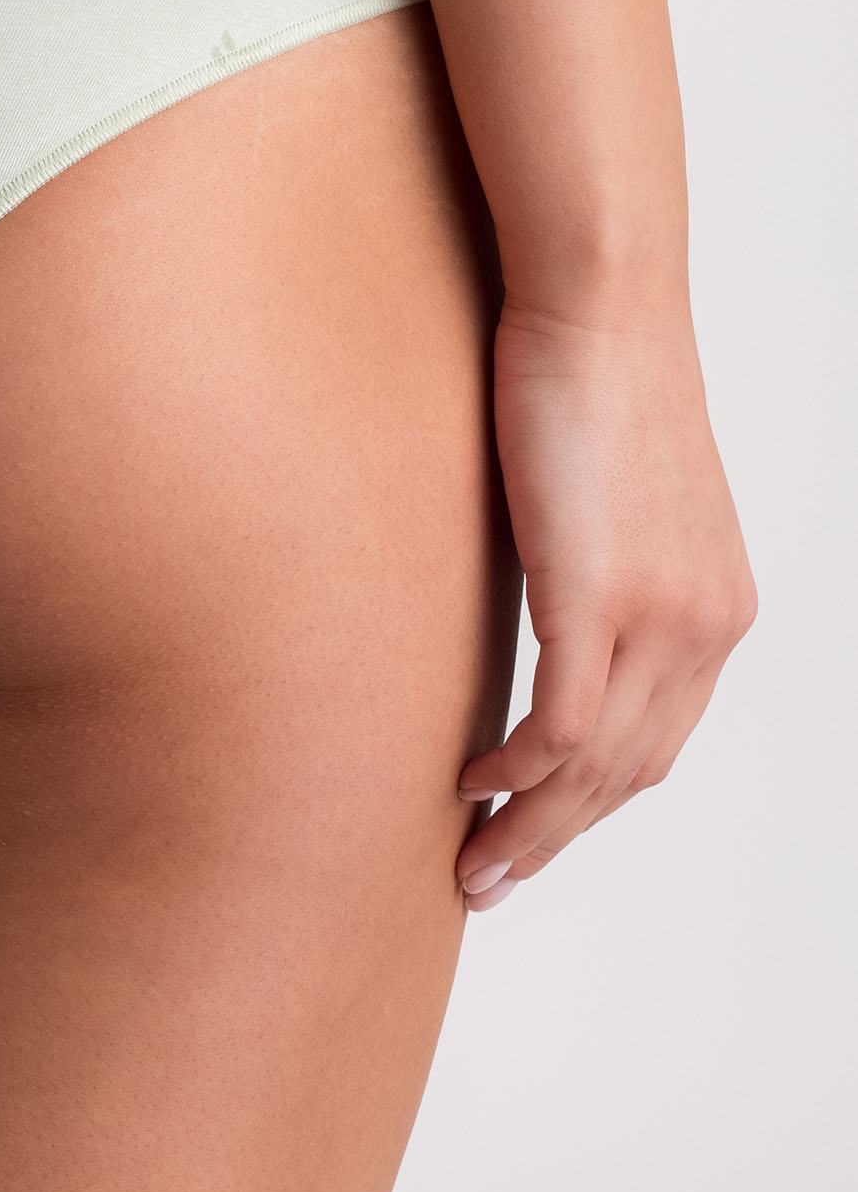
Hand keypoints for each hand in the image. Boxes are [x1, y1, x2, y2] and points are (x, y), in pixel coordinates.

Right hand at [455, 297, 755, 907]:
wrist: (601, 311)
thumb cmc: (593, 381)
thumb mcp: (618, 497)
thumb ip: (602, 565)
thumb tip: (550, 603)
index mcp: (717, 610)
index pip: (659, 743)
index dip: (592, 803)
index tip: (530, 829)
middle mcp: (705, 626)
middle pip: (630, 775)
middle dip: (556, 840)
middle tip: (490, 880)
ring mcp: (657, 615)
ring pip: (597, 768)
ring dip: (532, 826)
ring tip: (473, 859)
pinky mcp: (593, 593)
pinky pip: (560, 724)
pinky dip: (518, 771)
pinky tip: (475, 783)